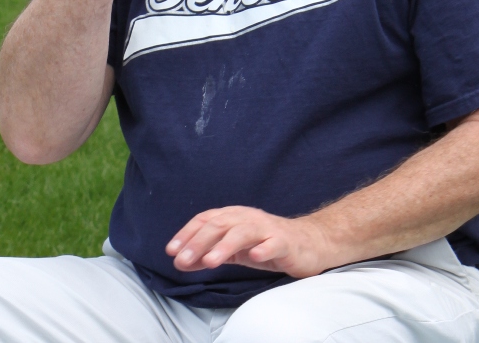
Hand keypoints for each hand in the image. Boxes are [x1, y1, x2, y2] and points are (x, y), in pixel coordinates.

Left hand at [167, 206, 332, 278]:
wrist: (307, 243)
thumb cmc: (266, 244)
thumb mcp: (234, 250)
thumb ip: (208, 253)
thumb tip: (180, 261)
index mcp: (234, 217)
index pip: (206, 219)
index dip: (188, 234)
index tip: (171, 251)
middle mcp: (248, 218)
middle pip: (220, 224)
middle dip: (199, 242)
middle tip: (182, 260)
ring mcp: (267, 228)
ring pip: (243, 232)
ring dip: (225, 245)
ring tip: (210, 261)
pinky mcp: (285, 241)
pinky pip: (274, 243)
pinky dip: (263, 248)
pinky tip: (254, 257)